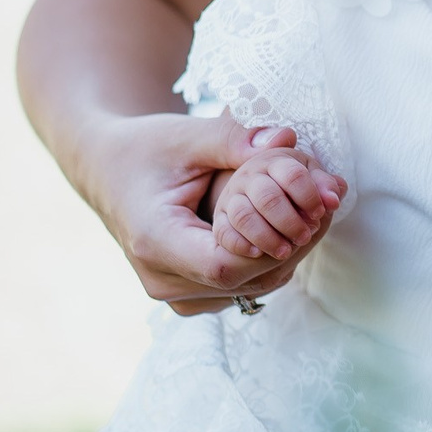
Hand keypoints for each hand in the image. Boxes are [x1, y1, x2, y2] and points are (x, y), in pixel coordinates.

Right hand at [78, 112, 344, 313]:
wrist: (107, 170)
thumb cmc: (145, 148)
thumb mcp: (187, 135)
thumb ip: (235, 139)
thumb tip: (286, 139)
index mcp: (155, 242)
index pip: (226, 265)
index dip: (275, 241)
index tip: (307, 208)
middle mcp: (162, 280)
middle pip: (246, 279)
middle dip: (292, 242)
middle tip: (323, 203)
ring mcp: (175, 295)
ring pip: (250, 288)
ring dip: (286, 252)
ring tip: (310, 212)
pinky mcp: (189, 296)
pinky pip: (242, 288)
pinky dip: (268, 259)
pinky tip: (286, 227)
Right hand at [212, 143, 344, 261]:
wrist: (250, 188)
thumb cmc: (286, 180)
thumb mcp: (307, 174)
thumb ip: (324, 183)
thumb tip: (334, 198)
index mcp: (274, 160)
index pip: (293, 175)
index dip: (310, 196)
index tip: (320, 213)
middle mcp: (248, 177)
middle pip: (268, 198)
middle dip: (290, 221)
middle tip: (305, 236)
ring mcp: (230, 198)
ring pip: (244, 216)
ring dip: (268, 237)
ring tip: (286, 251)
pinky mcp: (220, 218)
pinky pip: (224, 232)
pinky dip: (241, 244)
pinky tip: (258, 253)